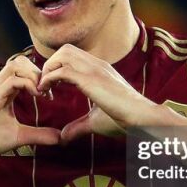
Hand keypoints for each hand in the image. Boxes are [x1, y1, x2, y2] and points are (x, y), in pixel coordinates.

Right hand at [0, 56, 60, 161]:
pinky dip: (28, 84)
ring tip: (42, 92)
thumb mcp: (18, 136)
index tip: (49, 94)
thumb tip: (59, 138)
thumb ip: (39, 135)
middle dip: (38, 71)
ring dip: (34, 75)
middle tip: (48, 90)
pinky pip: (12, 80)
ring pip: (16, 64)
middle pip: (21, 60)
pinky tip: (36, 96)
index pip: (23, 68)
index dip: (39, 76)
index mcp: (3, 89)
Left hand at [37, 44, 161, 143]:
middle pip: (65, 49)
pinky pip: (62, 71)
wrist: (142, 118)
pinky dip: (49, 78)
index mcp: (99, 69)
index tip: (51, 88)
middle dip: (50, 64)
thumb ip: (78, 127)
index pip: (72, 55)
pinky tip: (46, 92)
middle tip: (45, 86)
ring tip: (44, 88)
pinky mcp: (91, 80)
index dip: (57, 67)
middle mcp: (96, 64)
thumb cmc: (123, 119)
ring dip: (48, 68)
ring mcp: (94, 70)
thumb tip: (63, 137)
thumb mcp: (95, 121)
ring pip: (62, 54)